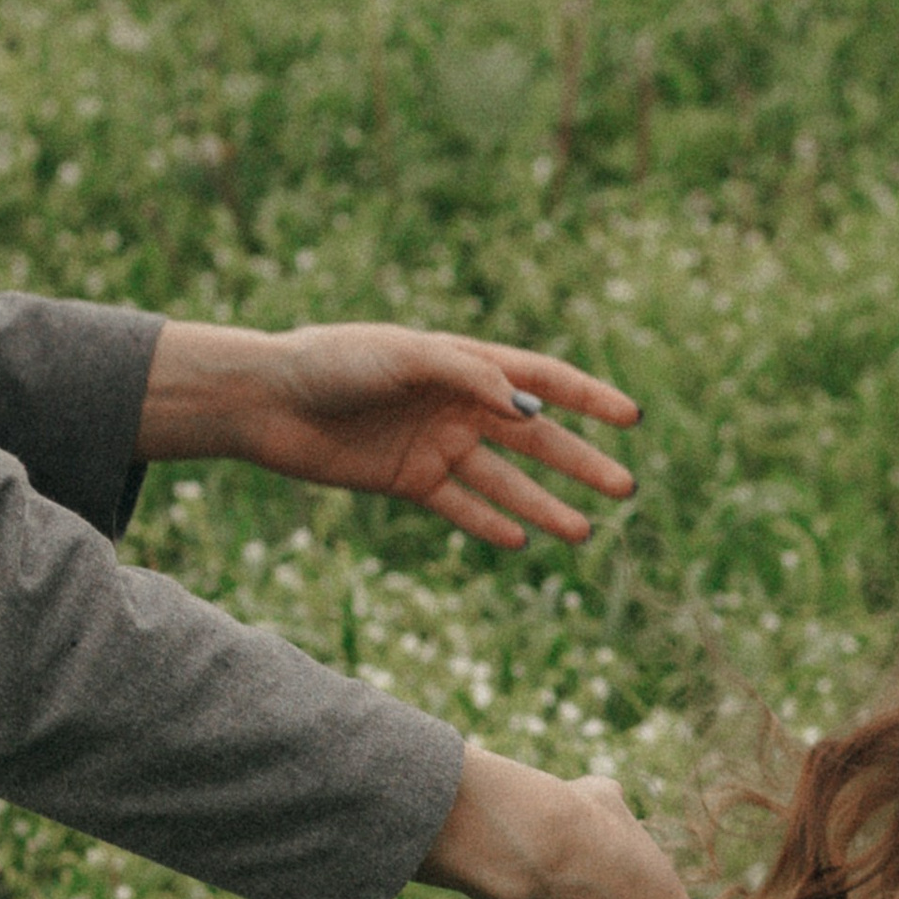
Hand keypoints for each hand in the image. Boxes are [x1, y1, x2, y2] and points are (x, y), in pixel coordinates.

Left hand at [137, 320, 640, 547]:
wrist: (265, 398)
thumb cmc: (333, 361)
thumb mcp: (405, 356)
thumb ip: (470, 377)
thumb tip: (531, 409)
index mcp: (464, 364)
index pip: (543, 380)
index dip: (590, 398)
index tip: (634, 418)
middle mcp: (458, 405)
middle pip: (535, 438)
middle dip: (581, 463)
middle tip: (626, 490)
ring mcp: (435, 444)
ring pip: (505, 480)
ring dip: (544, 505)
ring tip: (584, 532)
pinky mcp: (407, 479)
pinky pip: (459, 505)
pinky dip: (488, 523)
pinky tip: (520, 542)